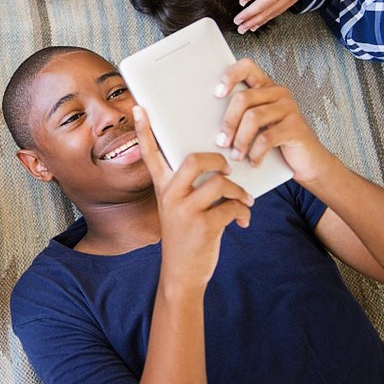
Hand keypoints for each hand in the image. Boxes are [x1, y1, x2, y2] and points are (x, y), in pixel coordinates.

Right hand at [135, 105, 251, 290]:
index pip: (150, 154)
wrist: (182, 275)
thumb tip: (216, 166)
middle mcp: (171, 196)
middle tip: (228, 168)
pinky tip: (243, 221)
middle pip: (195, 160)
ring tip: (244, 200)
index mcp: (163, 188)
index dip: (144, 130)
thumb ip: (188, 187)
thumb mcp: (178, 209)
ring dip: (239, 191)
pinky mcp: (204, 227)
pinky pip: (232, 207)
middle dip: (219, 160)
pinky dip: (243, 212)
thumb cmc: (185, 238)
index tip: (139, 108)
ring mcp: (186, 211)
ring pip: (219, 183)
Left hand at [213, 59, 338, 184]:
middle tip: (221, 141)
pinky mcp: (296, 127)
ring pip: (253, 118)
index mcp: (266, 87)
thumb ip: (240, 115)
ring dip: (240, 140)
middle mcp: (278, 93)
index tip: (217, 93)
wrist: (308, 161)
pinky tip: (253, 161)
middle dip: (228, 122)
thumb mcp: (256, 125)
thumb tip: (206, 119)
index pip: (247, 67)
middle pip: (244, 98)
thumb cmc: (276, 141)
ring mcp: (289, 108)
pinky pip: (267, 138)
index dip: (230, 76)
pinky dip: (256, 152)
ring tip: (236, 155)